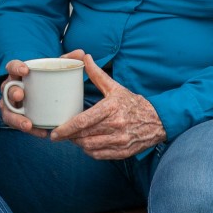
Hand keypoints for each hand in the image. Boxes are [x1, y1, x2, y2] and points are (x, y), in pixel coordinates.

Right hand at [0, 49, 86, 137]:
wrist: (42, 93)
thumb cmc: (46, 79)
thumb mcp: (54, 69)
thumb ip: (66, 60)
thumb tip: (81, 53)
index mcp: (18, 73)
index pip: (12, 66)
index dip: (16, 67)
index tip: (25, 70)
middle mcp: (12, 89)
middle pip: (8, 90)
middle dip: (12, 93)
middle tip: (21, 96)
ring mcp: (13, 105)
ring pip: (9, 112)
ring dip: (16, 119)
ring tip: (28, 124)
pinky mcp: (18, 118)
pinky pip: (21, 125)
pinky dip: (31, 130)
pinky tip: (42, 133)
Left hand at [49, 54, 165, 159]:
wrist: (157, 120)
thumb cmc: (133, 103)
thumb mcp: (115, 87)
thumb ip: (97, 75)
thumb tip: (85, 58)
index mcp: (111, 108)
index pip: (83, 121)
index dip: (66, 128)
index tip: (55, 132)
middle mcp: (116, 126)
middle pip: (84, 136)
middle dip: (69, 136)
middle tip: (61, 134)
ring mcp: (120, 141)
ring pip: (89, 147)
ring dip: (78, 144)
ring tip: (74, 137)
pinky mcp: (123, 152)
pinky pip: (99, 155)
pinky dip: (90, 151)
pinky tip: (87, 144)